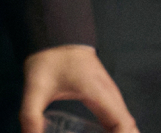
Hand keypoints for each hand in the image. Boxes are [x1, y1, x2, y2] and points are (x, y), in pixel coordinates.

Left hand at [19, 45, 138, 132]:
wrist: (57, 36)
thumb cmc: (49, 60)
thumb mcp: (35, 89)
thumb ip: (30, 116)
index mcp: (99, 93)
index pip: (122, 124)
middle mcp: (111, 96)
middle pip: (130, 127)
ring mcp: (111, 96)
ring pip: (126, 123)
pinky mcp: (106, 97)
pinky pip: (119, 119)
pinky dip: (118, 131)